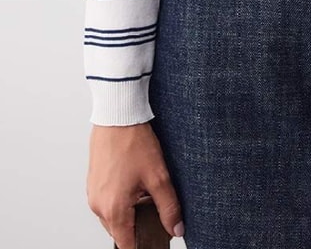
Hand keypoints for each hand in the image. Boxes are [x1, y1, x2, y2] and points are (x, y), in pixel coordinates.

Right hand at [86, 122, 183, 248]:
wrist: (117, 115)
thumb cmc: (134, 142)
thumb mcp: (158, 176)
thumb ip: (169, 207)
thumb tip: (176, 229)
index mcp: (113, 209)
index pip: (127, 245)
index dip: (143, 245)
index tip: (155, 239)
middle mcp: (98, 206)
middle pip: (119, 232)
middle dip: (137, 227)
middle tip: (156, 213)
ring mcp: (93, 194)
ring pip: (113, 217)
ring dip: (129, 213)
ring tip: (146, 194)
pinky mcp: (93, 183)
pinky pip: (106, 202)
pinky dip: (120, 201)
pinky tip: (135, 184)